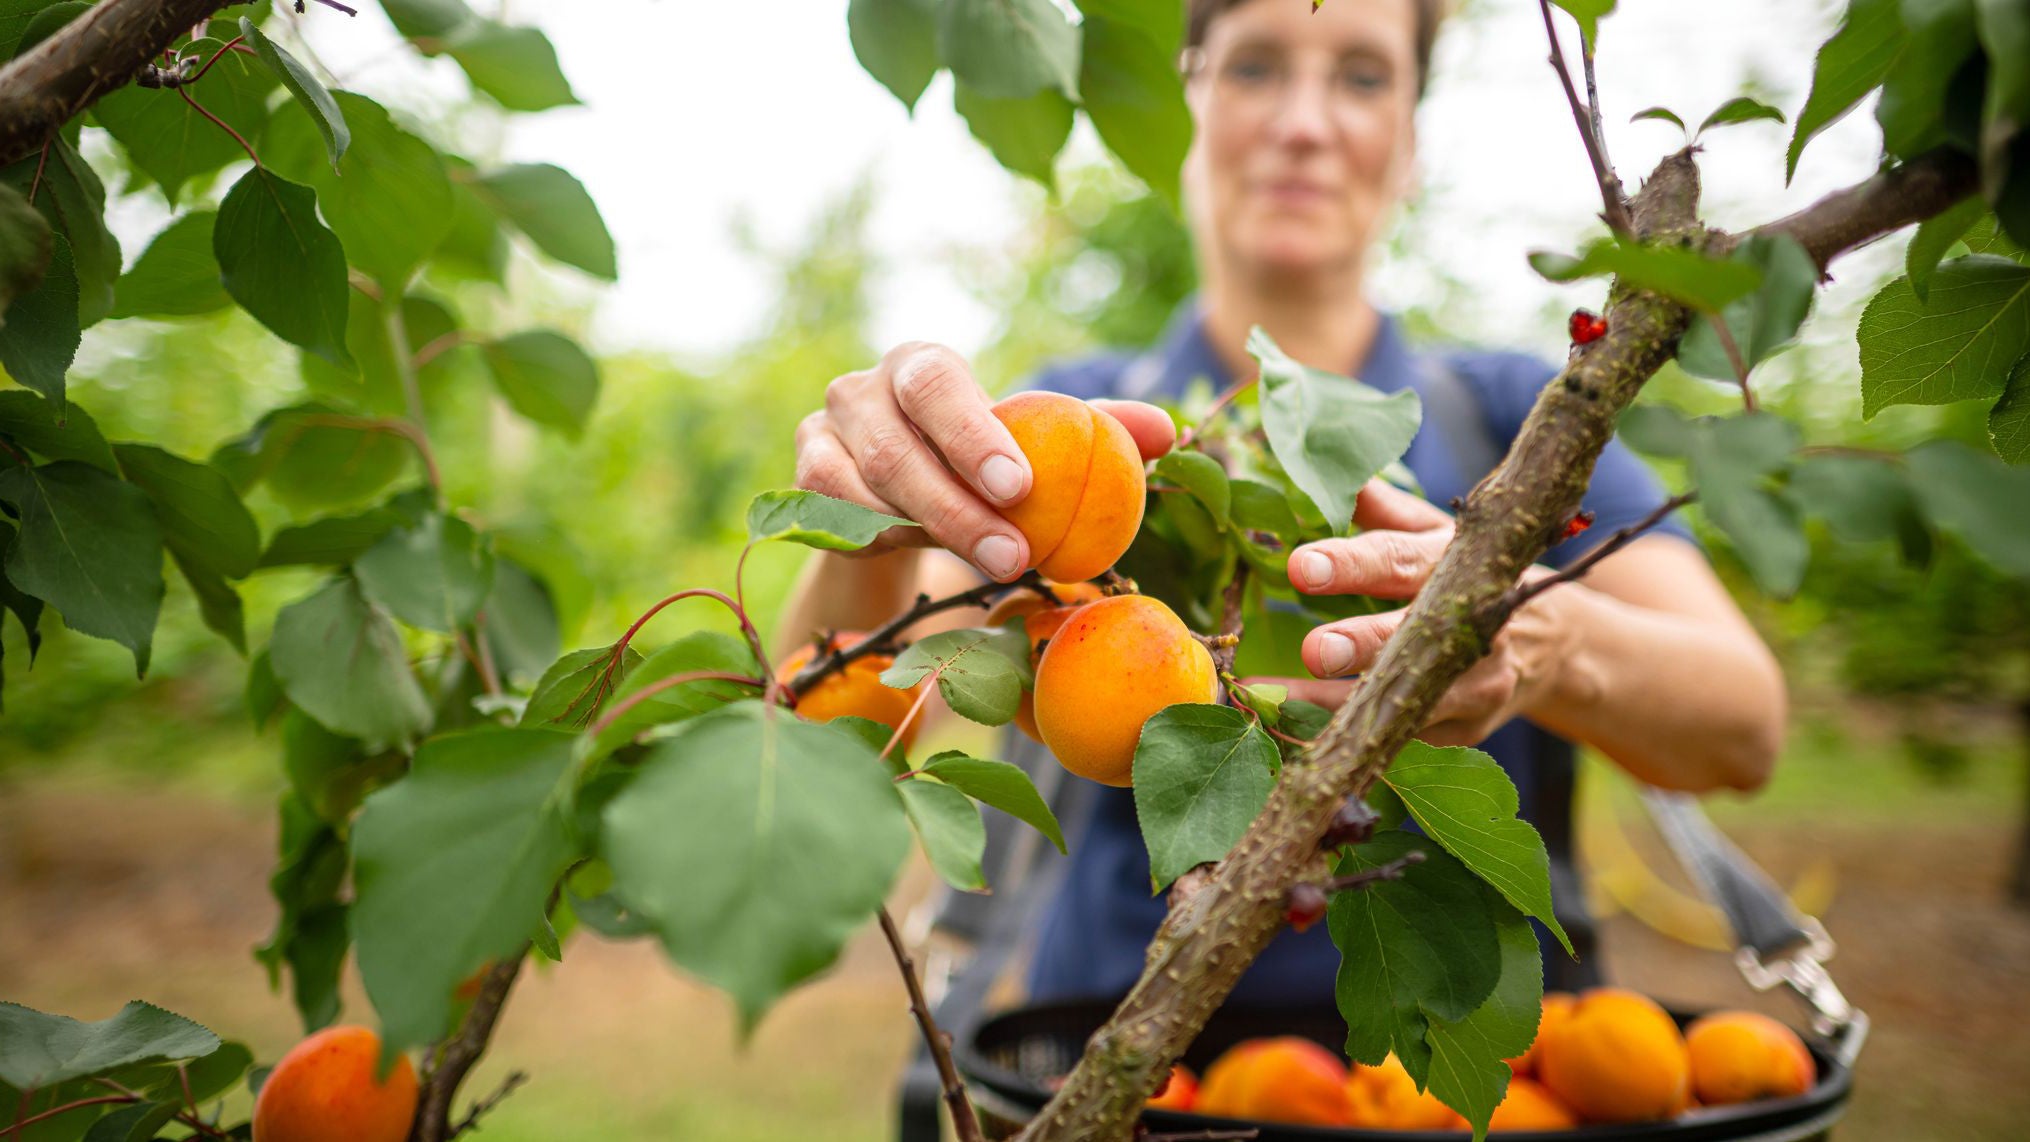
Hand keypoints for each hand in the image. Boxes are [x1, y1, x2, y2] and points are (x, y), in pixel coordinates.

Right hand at [794, 342, 1174, 579]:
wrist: (902, 500)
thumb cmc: (984, 461)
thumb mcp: (1037, 446)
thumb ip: (1098, 432)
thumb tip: (1167, 432)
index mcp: (922, 364)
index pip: (938, 384)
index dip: (973, 434)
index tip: (1020, 488)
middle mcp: (861, 389)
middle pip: (895, 444)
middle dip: (954, 503)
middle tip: (1016, 554)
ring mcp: (821, 436)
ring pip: (860, 491)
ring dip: (926, 534)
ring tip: (993, 567)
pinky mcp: (800, 486)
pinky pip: (835, 523)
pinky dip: (883, 544)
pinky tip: (927, 561)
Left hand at [1250, 479, 1568, 747]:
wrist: (1552, 641)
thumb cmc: (1466, 575)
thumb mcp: (1434, 533)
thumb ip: (1381, 510)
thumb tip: (1334, 470)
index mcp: (1452, 563)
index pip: (1398, 560)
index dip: (1349, 564)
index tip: (1300, 566)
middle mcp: (1470, 622)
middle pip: (1411, 634)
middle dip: (1361, 644)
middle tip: (1313, 650)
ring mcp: (1474, 682)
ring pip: (1408, 698)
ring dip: (1339, 707)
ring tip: (1275, 707)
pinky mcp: (1465, 728)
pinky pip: (1403, 739)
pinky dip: (1350, 740)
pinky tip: (1294, 738)